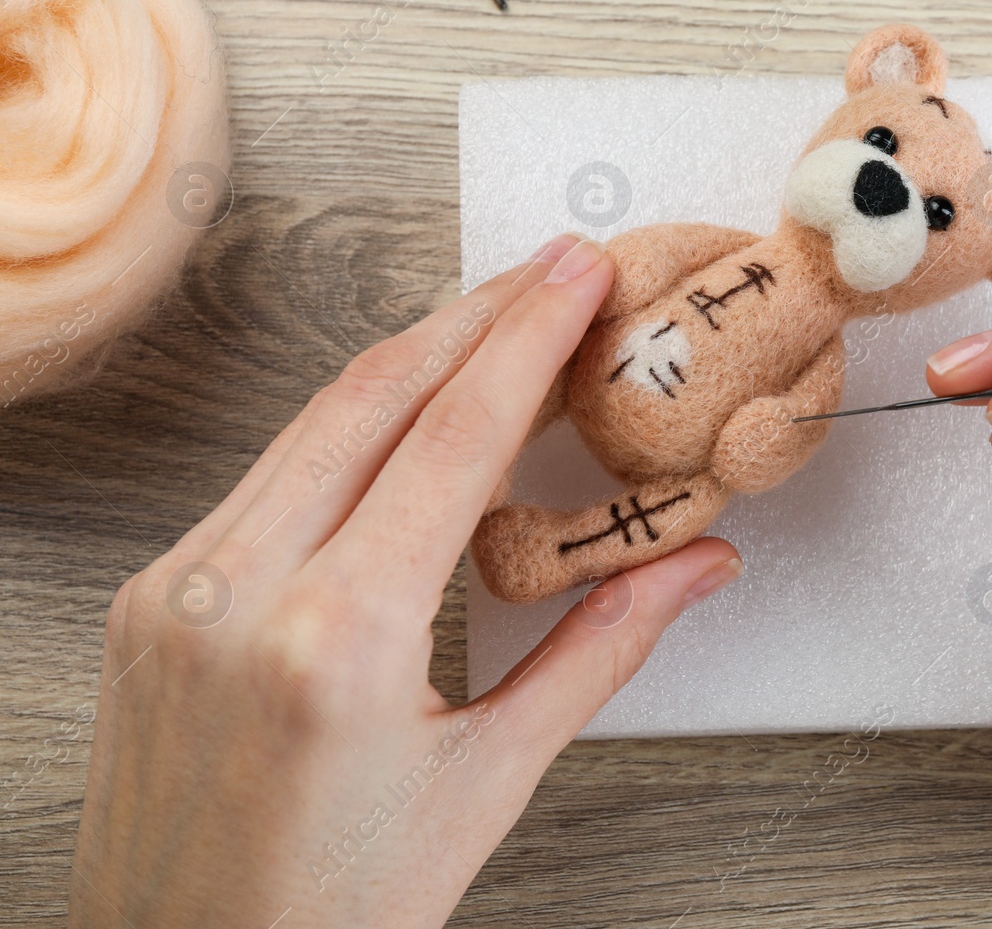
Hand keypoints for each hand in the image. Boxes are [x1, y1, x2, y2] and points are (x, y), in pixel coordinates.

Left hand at [70, 234, 742, 927]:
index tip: (576, 276)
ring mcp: (180, 587)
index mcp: (335, 640)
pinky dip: (348, 423)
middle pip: (376, 396)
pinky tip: (401, 414)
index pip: (454, 437)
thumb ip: (599, 652)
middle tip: (551, 271)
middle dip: (475, 314)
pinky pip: (267, 471)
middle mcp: (237, 592)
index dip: (528, 338)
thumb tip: (690, 567)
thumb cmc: (328, 912)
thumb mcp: (487, 783)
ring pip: (312, 420)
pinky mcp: (157, 596)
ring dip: (412, 357)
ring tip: (493, 323)